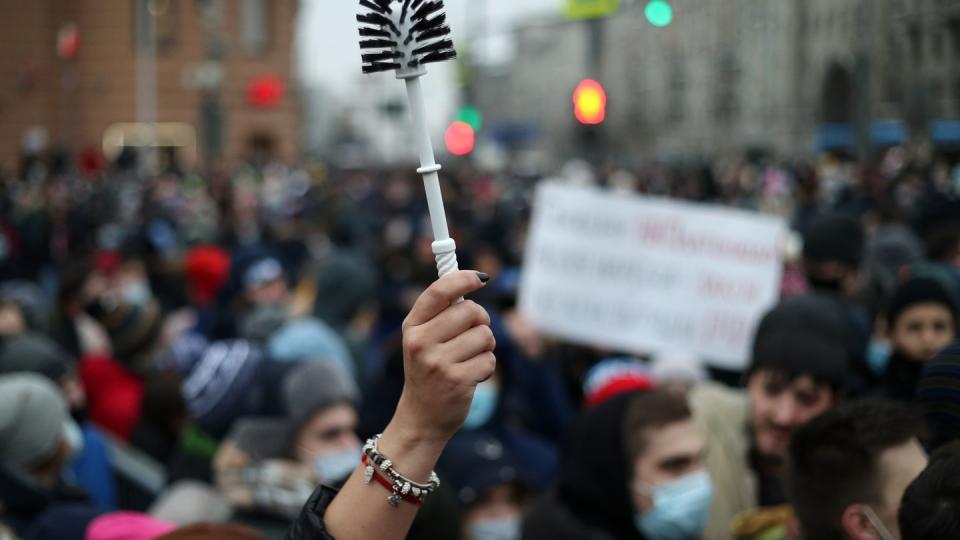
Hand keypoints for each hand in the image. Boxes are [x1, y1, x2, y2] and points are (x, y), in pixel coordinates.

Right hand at [392, 271, 494, 443]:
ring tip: (470, 359)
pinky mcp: (457, 381)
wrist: (422, 417)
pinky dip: (487, 367)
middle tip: (474, 334)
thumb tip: (474, 278)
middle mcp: (421, 342)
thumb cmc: (429, 370)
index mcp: (412, 327)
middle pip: (470, 311)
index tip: (481, 279)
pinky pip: (490, 360)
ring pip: (484, 335)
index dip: (462, 279)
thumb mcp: (423, 339)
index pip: (438, 291)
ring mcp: (438, 363)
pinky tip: (472, 376)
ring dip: (485, 347)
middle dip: (481, 321)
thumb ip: (442, 312)